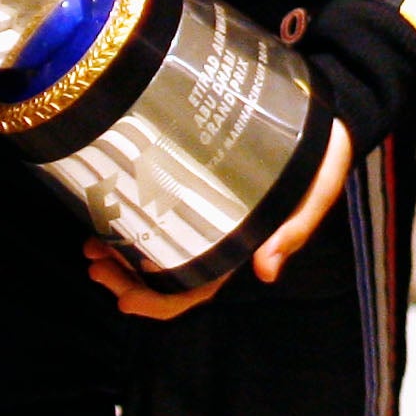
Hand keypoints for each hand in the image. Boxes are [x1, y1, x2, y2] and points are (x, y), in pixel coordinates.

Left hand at [84, 121, 355, 318]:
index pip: (196, 289)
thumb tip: (266, 272)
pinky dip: (128, 213)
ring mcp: (202, 208)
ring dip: (119, 250)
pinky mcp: (193, 179)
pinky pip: (155, 207)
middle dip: (124, 277)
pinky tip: (108, 204)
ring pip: (153, 244)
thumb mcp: (315, 190)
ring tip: (90, 241)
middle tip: (93, 261)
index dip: (158, 302)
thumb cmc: (321, 156)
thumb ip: (293, 228)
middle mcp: (217, 233)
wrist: (325, 112)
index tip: (122, 298)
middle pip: (164, 272)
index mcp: (242, 245)